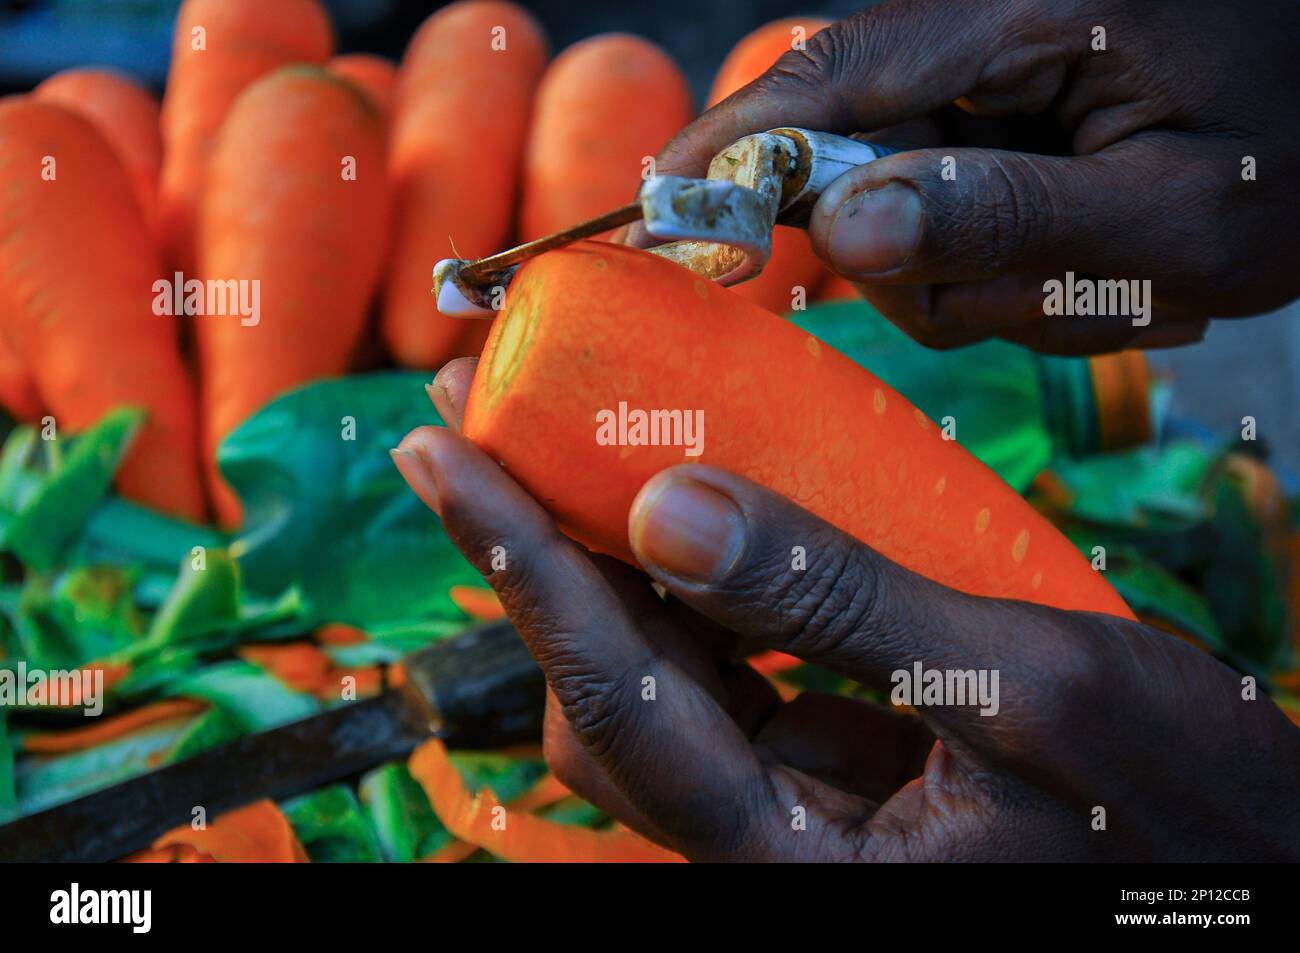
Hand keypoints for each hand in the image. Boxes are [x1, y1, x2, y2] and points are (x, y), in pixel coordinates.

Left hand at [393, 361, 1299, 860]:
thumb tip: (670, 507)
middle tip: (476, 418)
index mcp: (793, 856)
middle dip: (531, 548)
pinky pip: (724, 662)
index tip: (443, 456)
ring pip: (651, 673)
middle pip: (603, 688)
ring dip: (599, 554)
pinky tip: (681, 495)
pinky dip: (691, 574)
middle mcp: (766, 835)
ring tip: (556, 435)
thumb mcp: (1026, 686)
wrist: (1242, 858)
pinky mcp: (828, 752)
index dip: (522, 567)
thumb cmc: (1175, 803)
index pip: (617, 700)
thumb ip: (843, 602)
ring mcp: (793, 793)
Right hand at [637, 0, 1299, 353]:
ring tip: (1097, 274)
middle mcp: (985, 29)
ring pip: (894, 200)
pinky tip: (1085, 257)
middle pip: (850, 156)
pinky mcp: (997, 114)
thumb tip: (841, 228)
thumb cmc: (1295, 165)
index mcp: (1024, 13)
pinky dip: (997, 260)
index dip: (730, 157)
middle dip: (914, 257)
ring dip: (973, 271)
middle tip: (1045, 292)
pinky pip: (940, 205)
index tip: (661, 228)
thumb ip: (999, 218)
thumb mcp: (1166, 220)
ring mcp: (988, 73)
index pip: (824, 78)